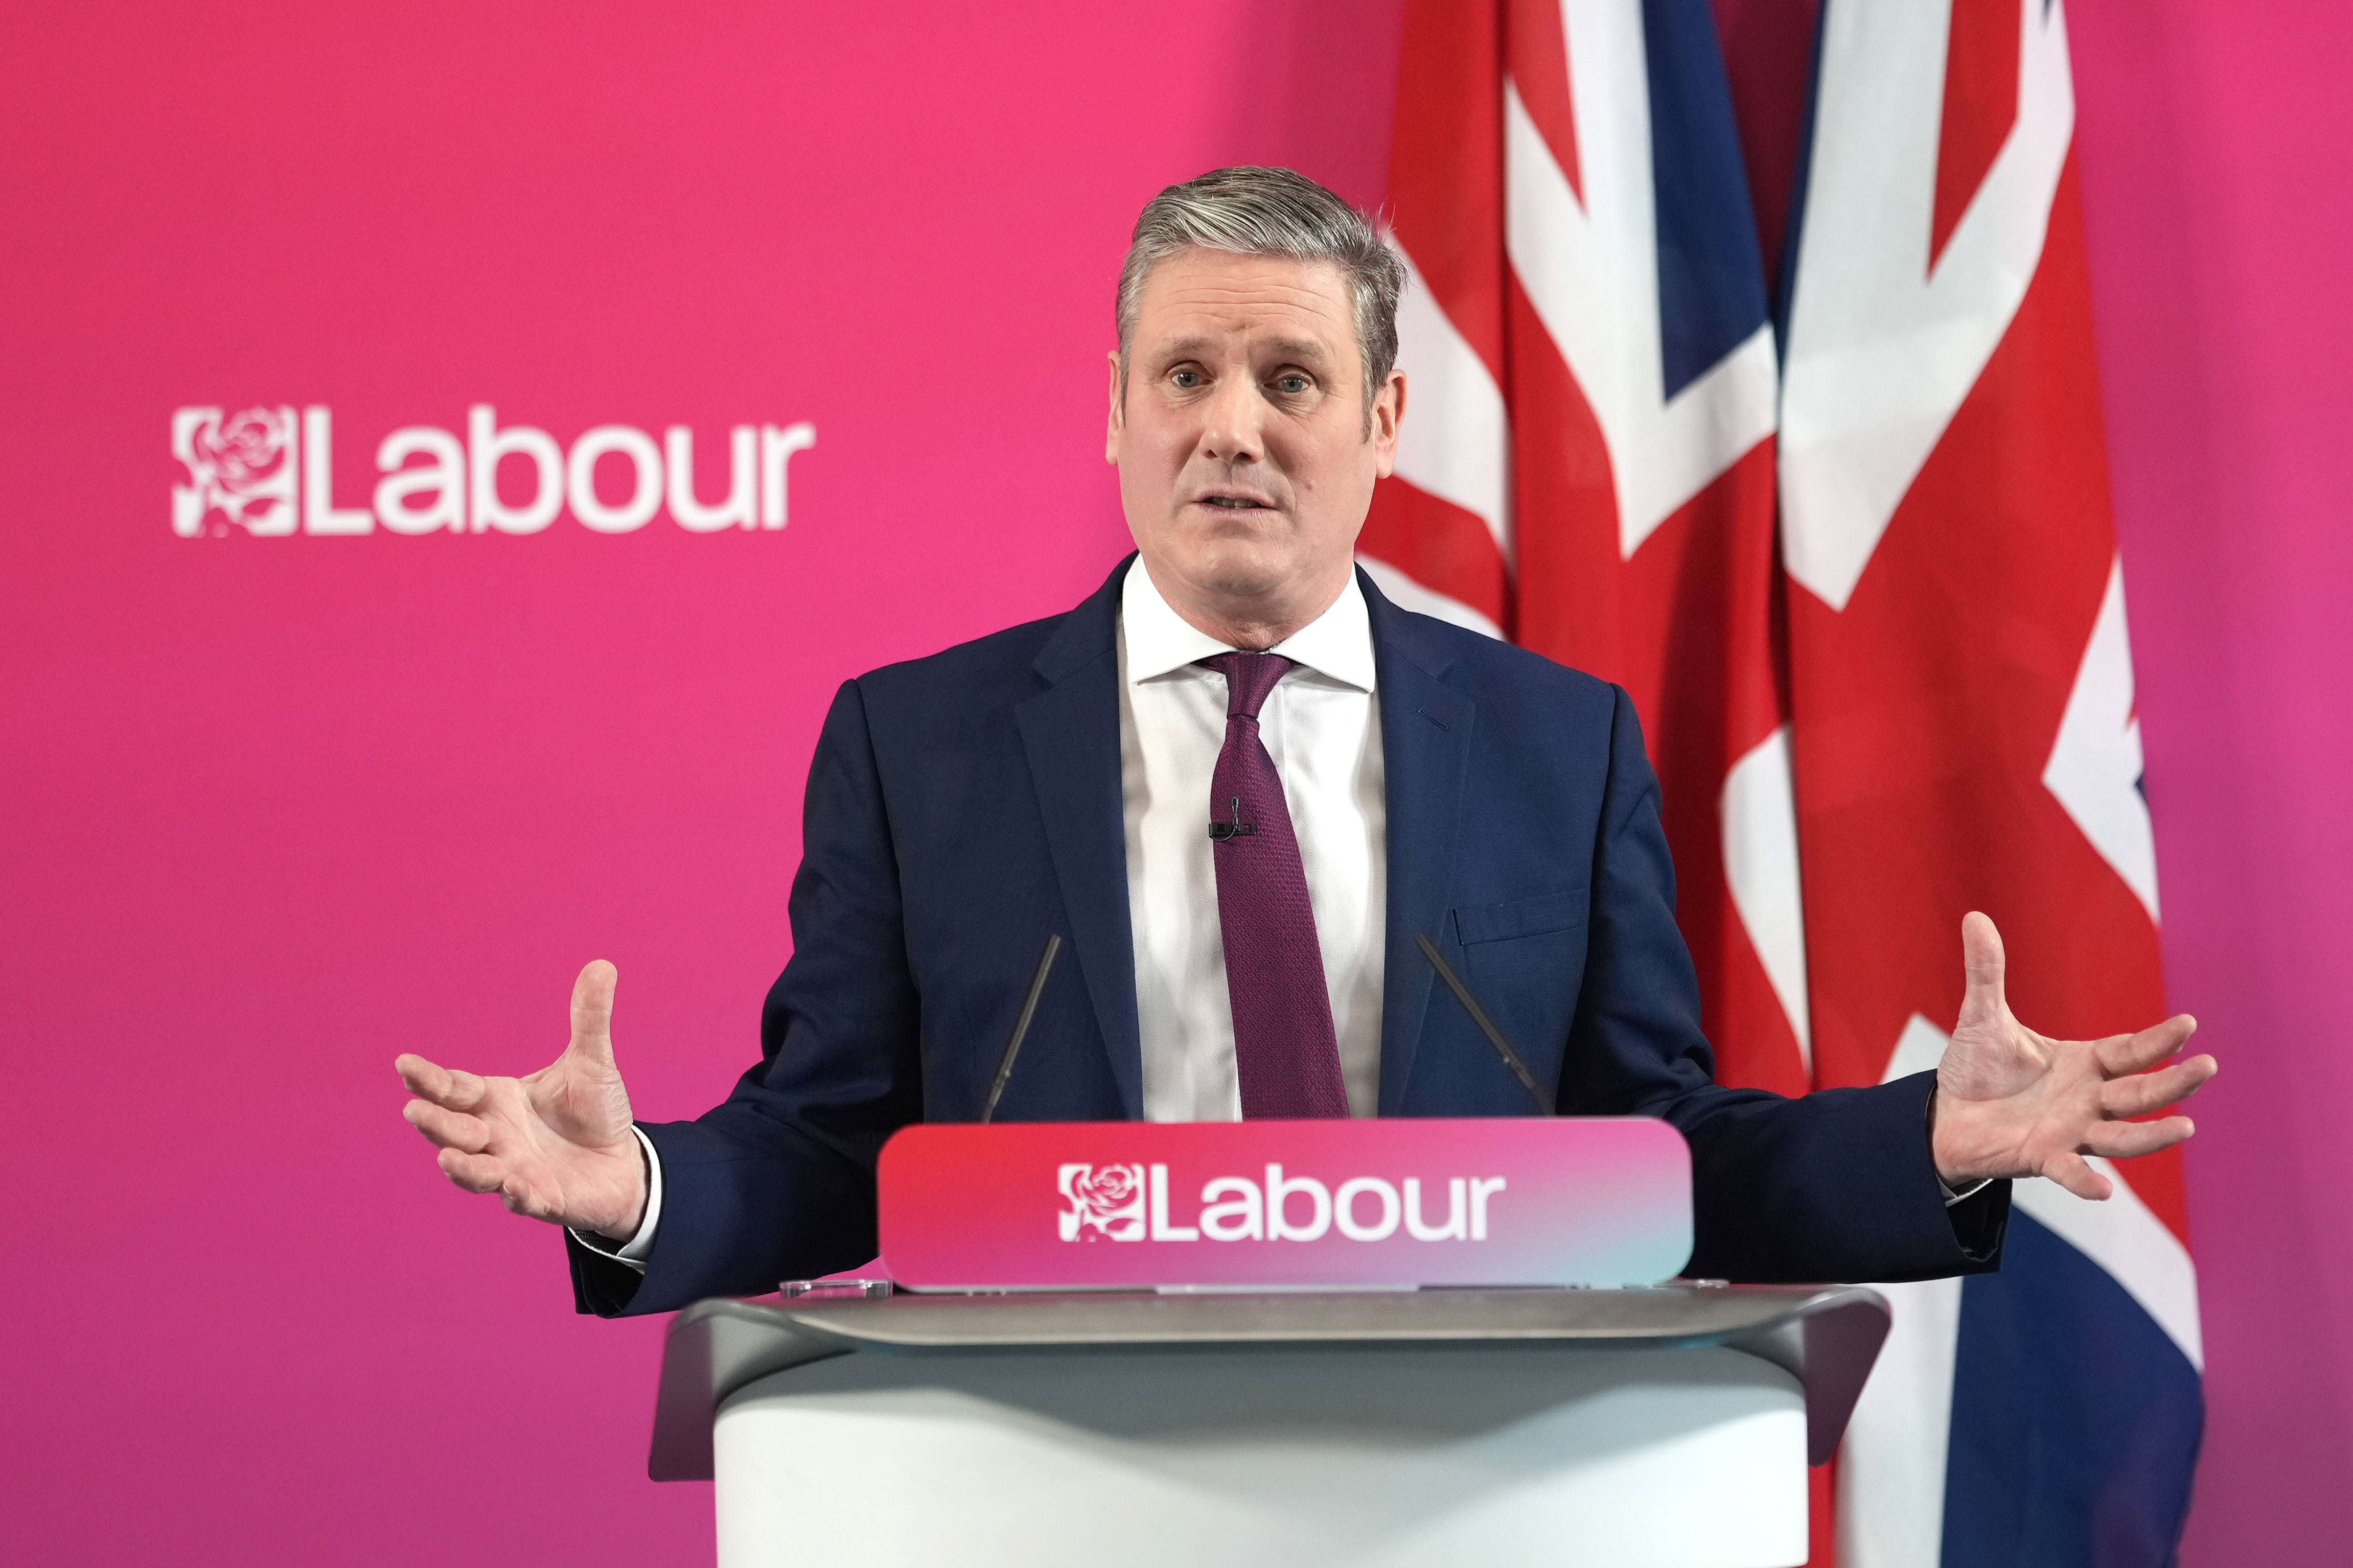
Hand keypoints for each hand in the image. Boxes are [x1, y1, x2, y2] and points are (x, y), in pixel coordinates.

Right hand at [396, 960, 647, 1237]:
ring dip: (461, 1167)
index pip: (453, 1088)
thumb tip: (603, 964)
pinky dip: (517, 1195)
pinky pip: (521, 1200)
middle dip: (434, 1123)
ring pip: (474, 1171)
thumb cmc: (596, 1112)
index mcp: (496, 1100)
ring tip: (448, 1158)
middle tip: (415, 1111)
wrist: (623, 1161)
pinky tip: (515, 1186)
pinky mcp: (539, 1199)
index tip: (404, 1064)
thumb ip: (589, 1018)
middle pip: (451, 1131)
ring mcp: (512, 1170)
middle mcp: (494, 1136)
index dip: (428, 1078)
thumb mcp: (592, 1062)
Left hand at [1930, 912, 2216, 1198]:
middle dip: (2173, 1082)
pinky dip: (2085, 1181)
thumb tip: (1975, 915)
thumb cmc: (1976, 1068)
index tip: (2188, 1025)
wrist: (1945, 1115)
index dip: (2159, 1041)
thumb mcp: (1981, 1016)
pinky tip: (2103, 1191)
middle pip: (2140, 1093)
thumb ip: (1987, 971)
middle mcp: (2088, 1100)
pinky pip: (2070, 1172)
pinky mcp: (2041, 1158)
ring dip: (2152, 1135)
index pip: (2131, 1052)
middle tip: (2207, 1066)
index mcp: (2085, 1064)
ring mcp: (2070, 1131)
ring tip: (2185, 1127)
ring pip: (2121, 1137)